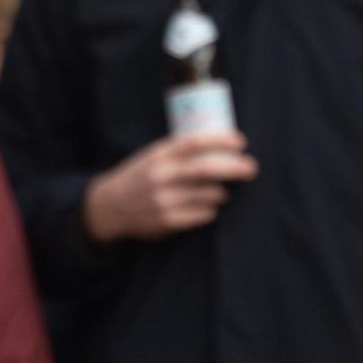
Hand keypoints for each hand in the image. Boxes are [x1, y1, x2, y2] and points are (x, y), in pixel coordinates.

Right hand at [82, 131, 257, 243]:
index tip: (241, 142)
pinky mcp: (167, 222)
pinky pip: (203, 215)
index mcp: (160, 154)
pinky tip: (209, 206)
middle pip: (207, 169)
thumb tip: (222, 144)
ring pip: (209, 194)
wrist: (110, 206)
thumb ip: (180, 150)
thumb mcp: (154, 155)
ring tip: (223, 191)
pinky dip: (212, 209)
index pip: (195, 142)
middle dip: (235, 167)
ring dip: (223, 192)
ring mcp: (164, 200)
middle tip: (251, 168)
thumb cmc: (141, 175)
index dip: (222, 140)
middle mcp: (161, 176)